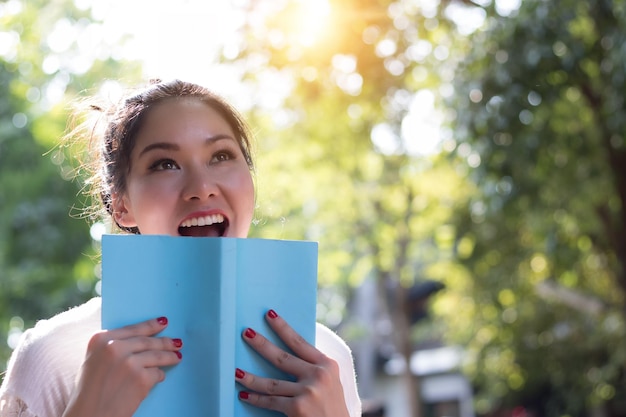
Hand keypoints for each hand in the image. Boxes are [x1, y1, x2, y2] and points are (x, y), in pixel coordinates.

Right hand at [62, 317, 182, 416]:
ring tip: (177, 356)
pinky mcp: (141, 378)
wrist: (89, 415)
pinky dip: (159, 375)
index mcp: (100, 340)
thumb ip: (111, 348)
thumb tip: (136, 342)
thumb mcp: (94, 360)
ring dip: (169, 356)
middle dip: (165, 342)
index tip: (163, 322)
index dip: (151, 325)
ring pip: (156, 355)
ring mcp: (130, 362)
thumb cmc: (88, 392)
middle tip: (177, 343)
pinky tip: (160, 377)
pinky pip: (156, 373)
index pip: (132, 329)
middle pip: (147, 341)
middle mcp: (115, 347)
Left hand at [236, 310, 349, 416]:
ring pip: (271, 383)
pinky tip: (244, 394)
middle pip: (282, 357)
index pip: (300, 342)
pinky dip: (256, 399)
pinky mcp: (298, 408)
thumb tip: (287, 353)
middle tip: (246, 332)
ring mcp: (308, 391)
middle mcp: (318, 375)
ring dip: (250, 378)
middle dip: (261, 344)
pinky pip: (271, 401)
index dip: (283, 328)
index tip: (270, 315)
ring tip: (236, 372)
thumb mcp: (330, 382)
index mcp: (327, 365)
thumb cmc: (331, 408)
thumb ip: (314, 368)